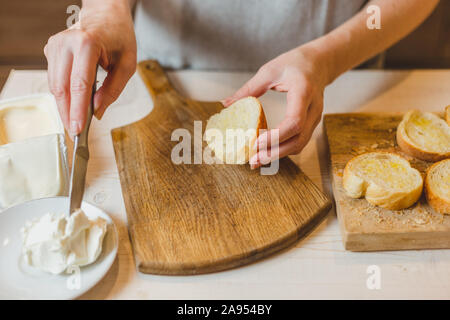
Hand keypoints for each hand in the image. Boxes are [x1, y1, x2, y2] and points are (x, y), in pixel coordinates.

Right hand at [44, 1, 135, 136]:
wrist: (106, 15)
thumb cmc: (119, 37)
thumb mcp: (127, 65)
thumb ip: (113, 90)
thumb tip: (97, 112)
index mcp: (87, 43)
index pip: (80, 84)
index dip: (78, 109)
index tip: (79, 128)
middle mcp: (66, 42)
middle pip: (62, 87)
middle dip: (68, 113)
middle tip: (75, 132)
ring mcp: (55, 45)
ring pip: (54, 85)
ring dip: (64, 106)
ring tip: (75, 122)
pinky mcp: (51, 49)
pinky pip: (55, 78)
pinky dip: (63, 94)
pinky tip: (73, 105)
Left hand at [222, 45, 329, 168]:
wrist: (320, 63)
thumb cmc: (295, 63)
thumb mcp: (270, 71)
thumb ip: (249, 88)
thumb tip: (226, 104)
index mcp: (303, 92)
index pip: (294, 121)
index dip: (276, 136)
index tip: (256, 143)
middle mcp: (313, 108)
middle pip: (298, 139)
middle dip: (275, 152)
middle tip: (254, 160)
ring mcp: (315, 118)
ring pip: (300, 144)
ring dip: (279, 155)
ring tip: (257, 160)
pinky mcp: (311, 124)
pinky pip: (299, 141)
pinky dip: (284, 150)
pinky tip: (268, 152)